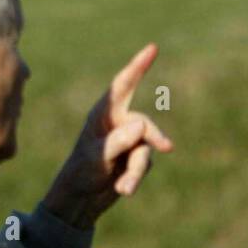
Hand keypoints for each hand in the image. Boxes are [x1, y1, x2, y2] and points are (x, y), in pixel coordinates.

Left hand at [42, 43, 173, 228]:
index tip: (153, 48)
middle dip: (154, 137)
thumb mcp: (96, 156)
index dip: (138, 66)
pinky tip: (123, 190)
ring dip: (136, 170)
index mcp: (104, 114)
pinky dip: (135, 178)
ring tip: (124, 188)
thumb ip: (118, 140)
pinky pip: (146, 165)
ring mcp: (130, 142)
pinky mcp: (137, 159)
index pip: (123, 86)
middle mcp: (120, 124)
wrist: (81, 200)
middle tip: (167, 147)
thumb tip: (142, 126)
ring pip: (147, 150)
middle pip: (145, 125)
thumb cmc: (81, 172)